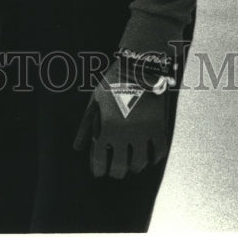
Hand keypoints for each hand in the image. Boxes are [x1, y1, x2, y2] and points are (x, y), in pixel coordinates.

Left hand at [73, 56, 173, 178]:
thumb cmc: (113, 81)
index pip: (100, 162)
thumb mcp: (95, 100)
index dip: (99, 170)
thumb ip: (86, 125)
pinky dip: (154, 157)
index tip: (100, 171)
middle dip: (116, 172)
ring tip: (132, 163)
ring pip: (140, 164)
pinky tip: (150, 156)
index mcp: (106, 127)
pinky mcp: (158, 126)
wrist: (139, 64)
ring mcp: (143, 131)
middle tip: (116, 170)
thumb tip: (78, 148)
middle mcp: (124, 134)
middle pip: (120, 168)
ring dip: (135, 166)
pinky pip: (159, 151)